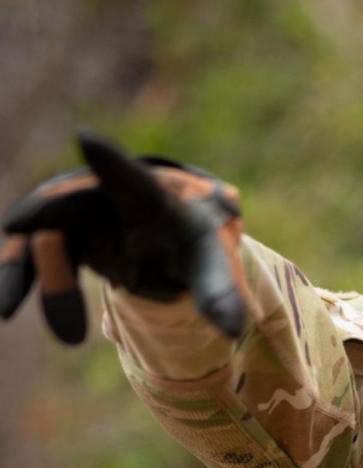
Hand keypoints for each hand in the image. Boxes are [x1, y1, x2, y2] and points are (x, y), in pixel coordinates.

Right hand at [0, 131, 247, 343]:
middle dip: (43, 210)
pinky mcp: (60, 235)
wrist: (169, 237)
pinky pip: (31, 254)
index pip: (132, 176)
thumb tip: (235, 329)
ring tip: (6, 309)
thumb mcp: (210, 264)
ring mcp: (78, 214)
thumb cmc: (193, 241)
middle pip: (70, 199)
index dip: (111, 160)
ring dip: (23, 267)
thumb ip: (219, 292)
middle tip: (15, 225)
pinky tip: (6, 309)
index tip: (86, 138)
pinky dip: (18, 278)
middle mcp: (106, 197)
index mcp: (151, 197)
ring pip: (40, 231)